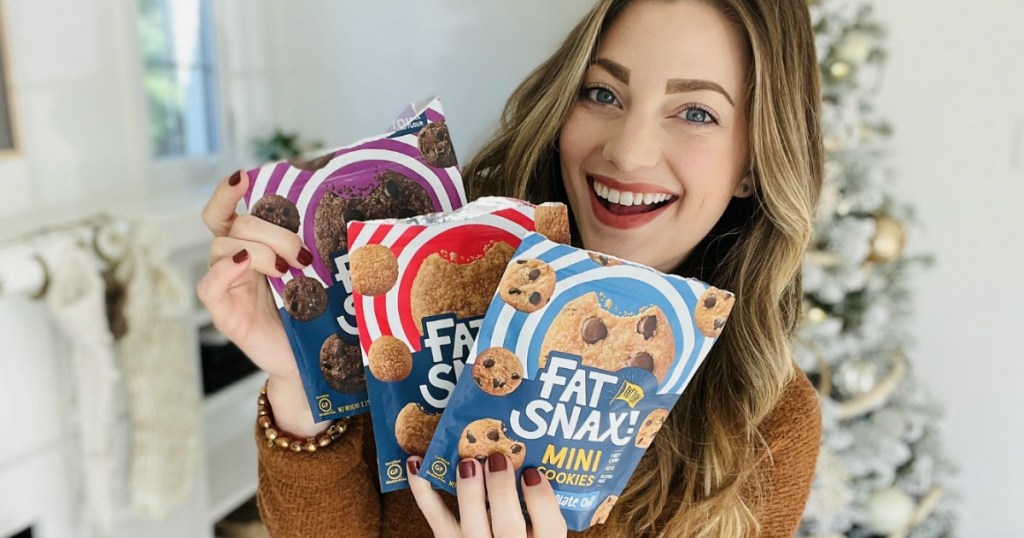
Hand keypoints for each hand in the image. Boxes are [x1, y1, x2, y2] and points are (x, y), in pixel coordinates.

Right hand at [196, 170, 320, 434]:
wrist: (314, 361)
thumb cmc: (317, 313)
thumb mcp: (317, 272)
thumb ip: (310, 245)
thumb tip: (332, 214)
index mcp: (253, 247)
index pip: (227, 212)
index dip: (227, 192)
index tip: (244, 176)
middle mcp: (235, 262)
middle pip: (236, 225)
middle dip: (272, 232)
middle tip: (303, 256)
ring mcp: (226, 286)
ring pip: (224, 246)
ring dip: (260, 250)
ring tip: (288, 270)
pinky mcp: (223, 313)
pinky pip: (208, 284)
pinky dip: (225, 270)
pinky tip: (246, 266)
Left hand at [407, 454, 566, 537]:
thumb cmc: (518, 533)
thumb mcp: (540, 527)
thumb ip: (541, 503)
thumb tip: (536, 453)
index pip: (550, 526)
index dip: (541, 498)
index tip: (533, 472)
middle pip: (508, 526)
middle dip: (501, 490)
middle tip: (497, 459)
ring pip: (472, 526)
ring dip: (469, 492)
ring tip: (468, 462)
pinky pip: (435, 516)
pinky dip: (423, 490)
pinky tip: (416, 462)